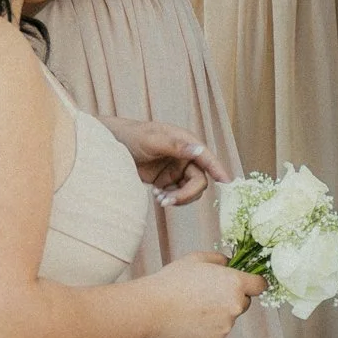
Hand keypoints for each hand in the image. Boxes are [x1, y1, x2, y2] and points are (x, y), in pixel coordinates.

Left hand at [104, 118, 228, 207]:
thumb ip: (175, 145)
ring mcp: (177, 169)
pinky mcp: (167, 180)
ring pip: (190, 190)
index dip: (218, 169)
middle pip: (199, 181)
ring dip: (178, 198)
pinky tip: (156, 196)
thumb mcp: (152, 139)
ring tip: (159, 199)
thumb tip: (199, 150)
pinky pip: (177, 194)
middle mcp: (185, 156)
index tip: (227, 183)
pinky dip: (170, 198)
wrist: (110, 146)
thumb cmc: (131, 136)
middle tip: (168, 201)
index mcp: (186, 142)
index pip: (206, 157)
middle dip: (186, 194)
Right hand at [139, 251, 262, 337]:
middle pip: (243, 303)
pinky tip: (189, 324)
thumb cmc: (172, 281)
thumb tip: (230, 263)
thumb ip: (220, 259)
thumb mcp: (197, 259)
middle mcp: (235, 306)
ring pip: (227, 320)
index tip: (249, 286)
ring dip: (216, 317)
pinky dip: (206, 331)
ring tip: (191, 310)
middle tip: (206, 297)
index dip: (254, 284)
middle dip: (231, 300)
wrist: (151, 309)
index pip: (260, 285)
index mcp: (234, 283)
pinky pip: (216, 335)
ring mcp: (226, 326)